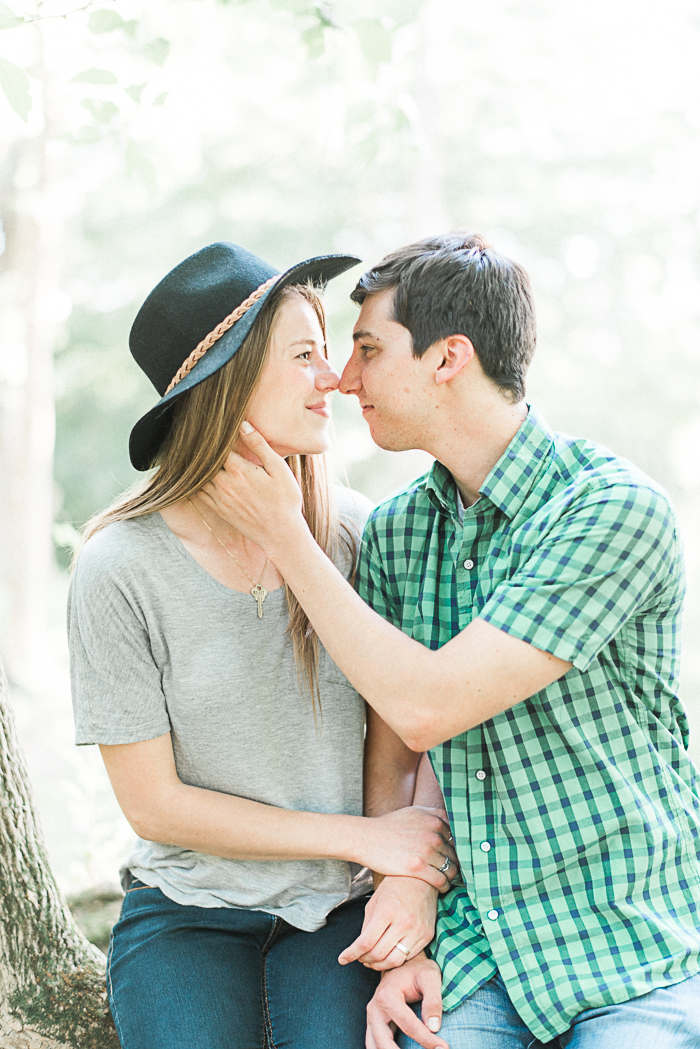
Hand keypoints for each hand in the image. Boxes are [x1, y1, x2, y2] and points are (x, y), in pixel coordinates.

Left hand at [200, 424, 305, 554]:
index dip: (215, 436)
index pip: (218, 446)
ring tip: (197, 454)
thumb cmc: (285, 500)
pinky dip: (196, 483)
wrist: (281, 534)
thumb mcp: (278, 468)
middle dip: (204, 449)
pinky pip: (199, 493)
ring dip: (198, 466)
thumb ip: (259, 446)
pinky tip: (198, 476)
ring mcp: (220, 498)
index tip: (214, 427)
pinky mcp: (219, 509)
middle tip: (200, 438)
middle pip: (204, 460)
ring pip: (199, 476)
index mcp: (239, 469)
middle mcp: (224, 483)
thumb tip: (243, 425)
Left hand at [339, 876, 436, 969]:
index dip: (351, 954)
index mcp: (387, 911)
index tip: (342, 959)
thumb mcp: (374, 903)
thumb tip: (360, 949)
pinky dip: (395, 959)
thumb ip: (367, 927)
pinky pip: (408, 957)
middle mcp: (404, 922)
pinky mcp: (427, 935)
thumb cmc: (394, 888)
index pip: (365, 942)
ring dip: (379, 966)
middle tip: (359, 958)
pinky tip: (389, 953)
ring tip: (372, 960)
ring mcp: (417, 930)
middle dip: (364, 960)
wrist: (422, 878)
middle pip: (379, 955)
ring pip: (394, 961)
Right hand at [358, 808, 457, 890]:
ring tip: (448, 881)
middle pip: (456, 854)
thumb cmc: (389, 826)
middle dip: (455, 864)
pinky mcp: (418, 867)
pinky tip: (442, 888)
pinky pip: (441, 881)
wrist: (367, 838)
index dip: (458, 849)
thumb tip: (450, 824)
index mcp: (434, 820)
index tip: (456, 856)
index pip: (458, 838)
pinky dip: (444, 886)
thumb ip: (433, 815)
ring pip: (451, 869)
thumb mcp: (413, 812)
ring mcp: (426, 851)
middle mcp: (433, 834)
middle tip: (453, 871)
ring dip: (451, 877)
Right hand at [366, 953, 447, 1048]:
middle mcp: (375, 1009)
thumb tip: (434, 1027)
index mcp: (387, 997)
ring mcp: (372, 1018)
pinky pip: (374, 1044)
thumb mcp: (430, 977)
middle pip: (384, 1043)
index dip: (427, 1040)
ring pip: (374, 1047)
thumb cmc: (418, 969)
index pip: (409, 1026)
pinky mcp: (374, 1024)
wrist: (404, 963)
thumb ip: (433, 1001)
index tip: (443, 1048)